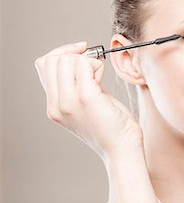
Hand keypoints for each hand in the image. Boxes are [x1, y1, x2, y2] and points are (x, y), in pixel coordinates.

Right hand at [35, 42, 143, 160]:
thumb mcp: (88, 104)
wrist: (122, 150)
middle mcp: (57, 104)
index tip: (82, 54)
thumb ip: (80, 84)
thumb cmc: (111, 127)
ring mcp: (69, 101)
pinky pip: (85, 65)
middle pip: (53, 60)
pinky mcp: (86, 98)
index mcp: (54, 106)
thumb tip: (83, 59)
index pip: (43, 65)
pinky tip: (103, 79)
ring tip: (98, 77)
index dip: (62, 53)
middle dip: (75, 55)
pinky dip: (97, 65)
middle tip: (93, 67)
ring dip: (87, 60)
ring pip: (66, 60)